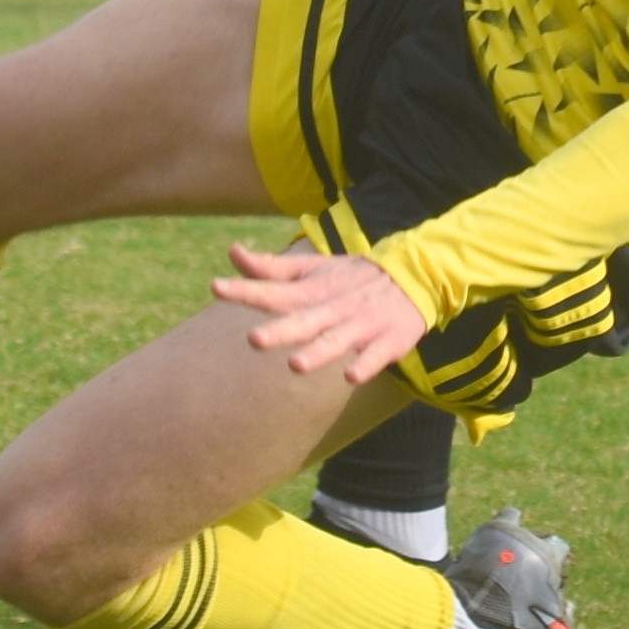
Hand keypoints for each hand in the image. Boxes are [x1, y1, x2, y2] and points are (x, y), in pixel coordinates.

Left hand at [211, 245, 429, 384]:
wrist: (413, 278)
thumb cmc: (350, 279)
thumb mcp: (311, 269)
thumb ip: (271, 267)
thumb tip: (232, 252)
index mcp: (313, 290)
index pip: (274, 291)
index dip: (246, 290)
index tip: (216, 287)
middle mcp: (334, 308)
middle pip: (303, 321)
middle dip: (281, 331)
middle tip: (254, 339)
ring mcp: (362, 325)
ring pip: (337, 341)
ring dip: (318, 352)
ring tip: (296, 365)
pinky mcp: (389, 340)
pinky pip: (377, 356)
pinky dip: (366, 365)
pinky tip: (352, 376)